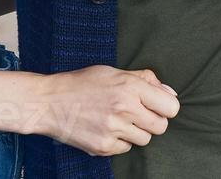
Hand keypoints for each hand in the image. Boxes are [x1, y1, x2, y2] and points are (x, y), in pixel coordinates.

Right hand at [27, 65, 179, 156]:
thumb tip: (170, 92)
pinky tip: (106, 128)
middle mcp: (124, 109)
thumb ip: (144, 79)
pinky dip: (120, 141)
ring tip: (118, 119)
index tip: (157, 105)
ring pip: (144, 139)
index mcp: (130, 87)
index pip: (171, 106)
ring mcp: (113, 130)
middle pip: (161, 126)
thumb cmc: (83, 83)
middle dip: (153, 121)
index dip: (166, 106)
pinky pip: (125, 148)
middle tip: (138, 113)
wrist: (49, 102)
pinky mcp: (103, 147)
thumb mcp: (114, 72)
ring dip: (136, 131)